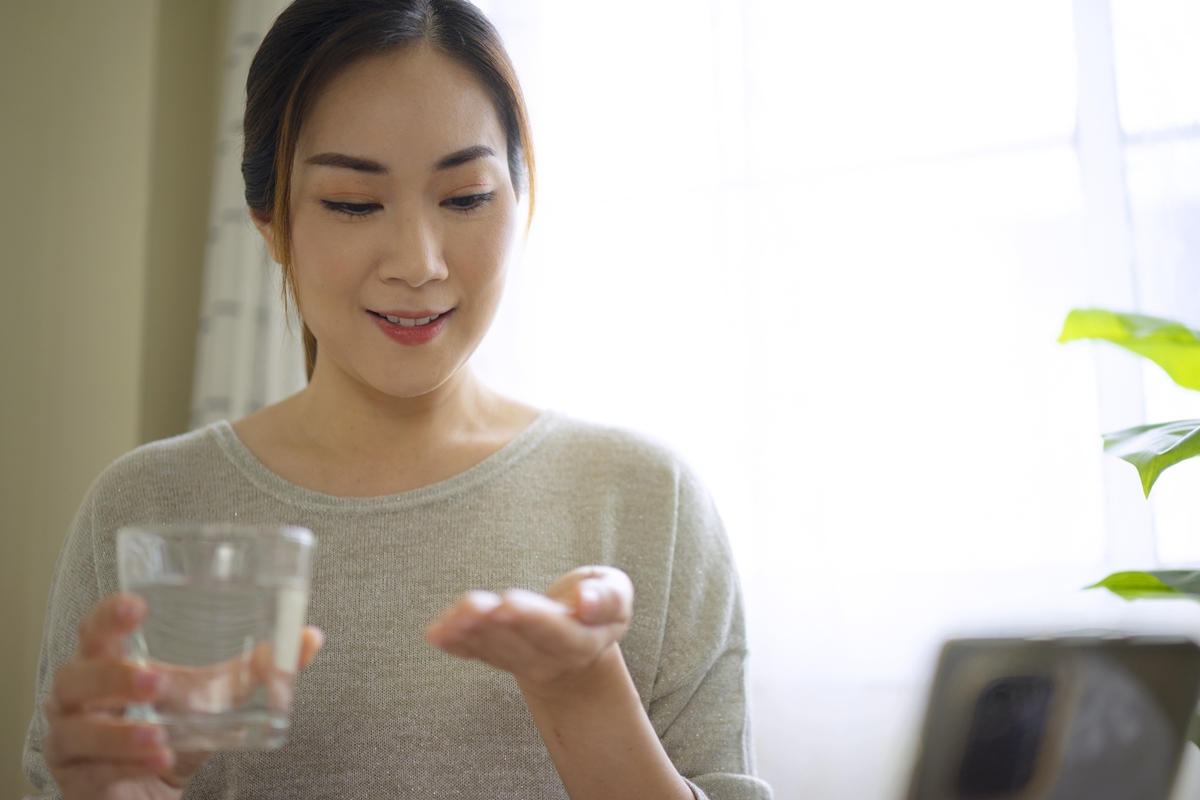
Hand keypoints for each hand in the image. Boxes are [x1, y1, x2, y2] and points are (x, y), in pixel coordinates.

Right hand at [43, 593, 323, 799]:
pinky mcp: (77, 783)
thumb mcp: (215, 697)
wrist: (154, 791)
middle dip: (113, 677)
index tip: (135, 604)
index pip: (94, 631)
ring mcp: (69, 743)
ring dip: (121, 734)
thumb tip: (309, 637)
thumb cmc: (173, 730)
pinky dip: (125, 767)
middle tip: (157, 680)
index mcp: (104, 664)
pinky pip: (92, 773)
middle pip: (75, 678)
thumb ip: (257, 667)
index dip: (108, 616)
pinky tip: (157, 763)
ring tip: (160, 737)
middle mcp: (76, 700)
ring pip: (77, 731)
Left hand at [424, 566, 632, 699]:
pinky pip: (475, 653)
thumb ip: (607, 597)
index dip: (531, 619)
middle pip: (518, 642)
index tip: (508, 603)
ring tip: (451, 618)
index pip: (556, 632)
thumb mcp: (617, 594)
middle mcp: (549, 659)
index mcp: (582, 641)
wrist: (579, 639)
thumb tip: (585, 602)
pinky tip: (436, 634)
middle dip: (493, 624)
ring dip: (469, 633)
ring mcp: (520, 662)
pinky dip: (455, 644)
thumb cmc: (598, 606)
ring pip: (493, 649)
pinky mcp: (498, 657)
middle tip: (472, 607)